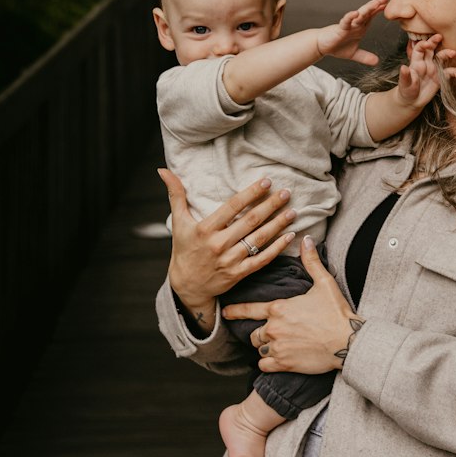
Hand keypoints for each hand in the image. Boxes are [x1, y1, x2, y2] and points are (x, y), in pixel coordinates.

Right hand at [159, 170, 296, 317]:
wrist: (187, 286)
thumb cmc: (184, 249)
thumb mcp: (178, 222)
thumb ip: (176, 195)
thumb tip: (163, 170)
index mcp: (205, 229)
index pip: (232, 207)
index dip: (251, 193)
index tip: (267, 181)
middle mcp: (218, 244)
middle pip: (250, 221)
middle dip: (270, 205)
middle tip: (286, 192)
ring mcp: (230, 260)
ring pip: (259, 239)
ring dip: (278, 224)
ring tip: (292, 211)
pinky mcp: (239, 274)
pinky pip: (262, 259)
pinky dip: (277, 248)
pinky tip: (290, 236)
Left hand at [224, 237, 355, 373]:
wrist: (347, 342)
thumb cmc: (336, 312)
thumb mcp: (324, 283)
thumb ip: (311, 261)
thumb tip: (305, 239)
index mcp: (278, 308)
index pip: (248, 309)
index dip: (235, 311)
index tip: (225, 312)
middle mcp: (273, 327)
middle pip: (254, 333)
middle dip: (261, 333)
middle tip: (274, 333)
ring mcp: (277, 347)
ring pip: (258, 349)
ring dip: (265, 348)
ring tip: (279, 346)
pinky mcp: (284, 364)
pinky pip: (264, 365)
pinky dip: (268, 363)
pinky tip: (278, 360)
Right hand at [315, 0, 388, 64]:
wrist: (322, 46)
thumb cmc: (336, 46)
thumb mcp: (354, 54)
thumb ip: (365, 57)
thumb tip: (376, 62)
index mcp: (360, 28)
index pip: (371, 17)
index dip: (378, 11)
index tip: (387, 4)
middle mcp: (355, 24)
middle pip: (367, 13)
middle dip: (376, 5)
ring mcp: (348, 25)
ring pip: (359, 15)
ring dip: (368, 8)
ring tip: (376, 2)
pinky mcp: (340, 28)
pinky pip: (346, 21)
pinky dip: (350, 17)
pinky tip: (355, 13)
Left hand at [396, 34, 455, 107]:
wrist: (412, 102)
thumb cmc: (406, 91)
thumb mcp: (404, 84)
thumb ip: (405, 76)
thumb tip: (403, 67)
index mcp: (416, 63)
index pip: (419, 49)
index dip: (423, 45)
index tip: (427, 44)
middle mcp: (426, 63)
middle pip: (431, 49)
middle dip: (435, 42)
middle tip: (440, 36)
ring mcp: (434, 70)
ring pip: (441, 58)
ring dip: (447, 54)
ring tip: (454, 53)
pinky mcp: (440, 78)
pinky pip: (448, 73)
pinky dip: (453, 72)